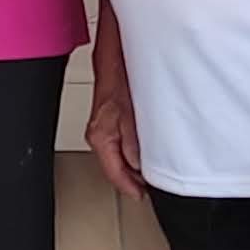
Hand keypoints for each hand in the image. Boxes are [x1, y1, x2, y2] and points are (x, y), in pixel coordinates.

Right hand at [84, 68, 145, 199]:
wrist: (115, 53)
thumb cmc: (121, 75)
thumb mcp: (132, 113)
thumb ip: (134, 142)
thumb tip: (140, 165)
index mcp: (101, 136)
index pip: (114, 172)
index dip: (129, 187)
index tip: (142, 196)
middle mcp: (99, 134)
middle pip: (115, 167)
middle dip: (132, 179)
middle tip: (149, 188)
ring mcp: (104, 126)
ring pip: (117, 155)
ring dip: (132, 165)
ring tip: (149, 174)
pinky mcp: (111, 117)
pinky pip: (120, 142)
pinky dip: (132, 150)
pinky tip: (144, 150)